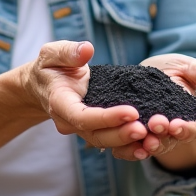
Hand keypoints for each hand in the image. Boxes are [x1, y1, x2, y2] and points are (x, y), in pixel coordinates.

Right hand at [20, 41, 148, 156]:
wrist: (43, 86)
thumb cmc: (50, 67)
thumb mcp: (52, 54)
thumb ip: (68, 52)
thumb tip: (87, 49)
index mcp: (60, 103)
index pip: (82, 116)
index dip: (107, 117)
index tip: (131, 111)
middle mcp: (69, 122)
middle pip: (96, 135)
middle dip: (122, 134)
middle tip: (146, 129)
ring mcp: (81, 130)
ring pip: (105, 142)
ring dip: (128, 143)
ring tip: (152, 139)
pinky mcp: (93, 130)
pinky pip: (111, 143)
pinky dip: (129, 147)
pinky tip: (148, 146)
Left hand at [133, 54, 195, 164]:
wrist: (142, 76)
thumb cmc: (169, 72)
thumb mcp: (188, 68)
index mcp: (192, 116)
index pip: (194, 128)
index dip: (186, 129)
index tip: (177, 126)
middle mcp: (174, 131)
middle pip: (172, 140)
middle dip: (164, 136)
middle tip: (155, 126)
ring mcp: (154, 137)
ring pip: (152, 146)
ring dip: (146, 145)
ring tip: (140, 138)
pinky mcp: (133, 138)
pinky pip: (131, 148)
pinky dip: (127, 149)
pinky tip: (120, 146)